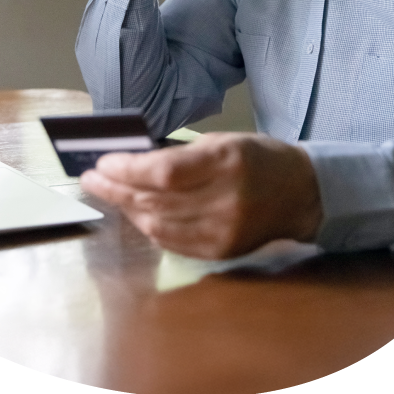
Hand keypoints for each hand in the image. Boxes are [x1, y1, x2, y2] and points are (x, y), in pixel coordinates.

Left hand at [80, 132, 322, 259]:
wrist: (302, 193)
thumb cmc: (258, 157)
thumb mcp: (222, 142)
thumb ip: (179, 155)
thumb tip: (131, 163)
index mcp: (226, 162)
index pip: (163, 172)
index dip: (127, 169)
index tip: (102, 162)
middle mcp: (225, 200)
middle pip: (155, 200)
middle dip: (116, 189)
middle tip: (91, 178)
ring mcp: (223, 231)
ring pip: (157, 224)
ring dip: (127, 208)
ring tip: (108, 192)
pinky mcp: (221, 252)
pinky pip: (171, 242)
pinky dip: (149, 226)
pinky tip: (136, 212)